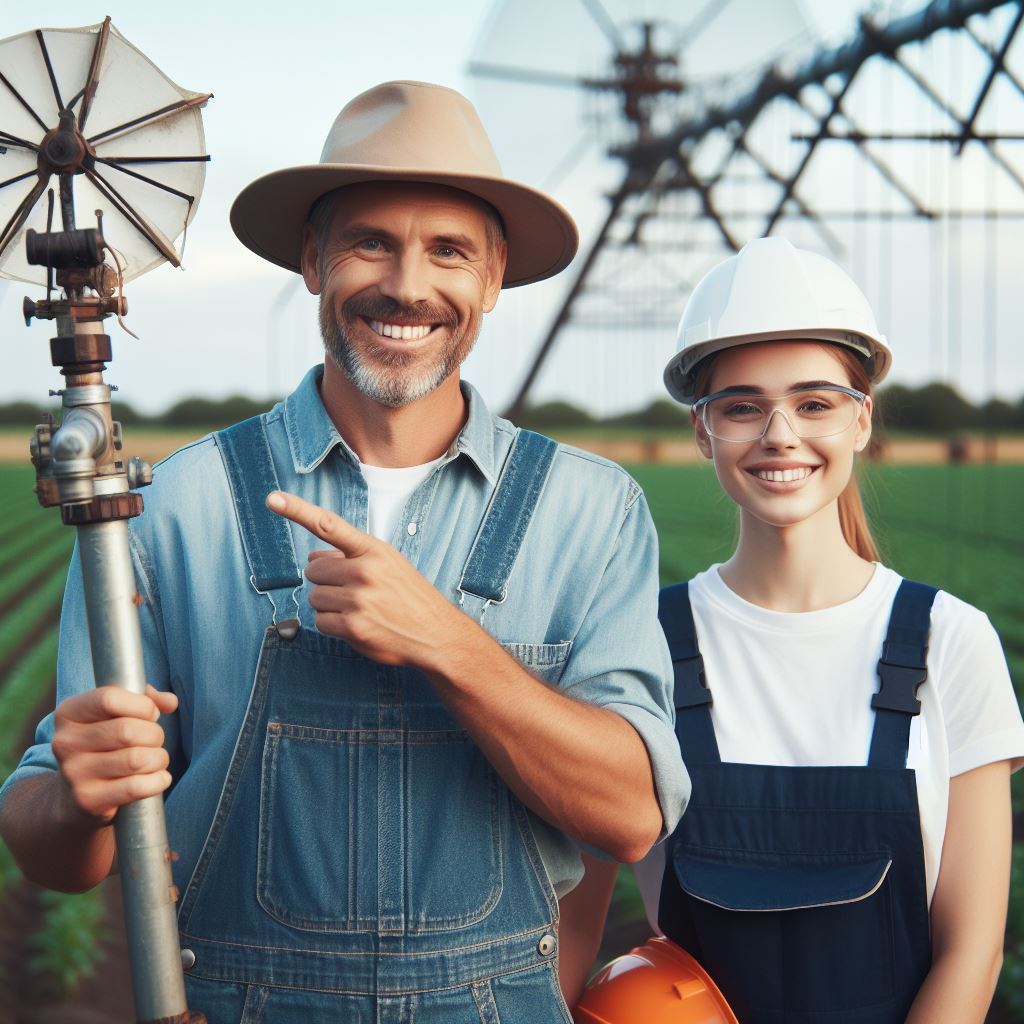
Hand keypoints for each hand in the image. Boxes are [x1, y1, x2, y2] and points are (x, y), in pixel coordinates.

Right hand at [51, 684, 177, 826]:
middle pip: (128, 731)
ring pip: (136, 759)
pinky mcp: (88, 800)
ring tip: (155, 759)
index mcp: (68, 713)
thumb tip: (171, 702)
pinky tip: (159, 778)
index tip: (151, 714)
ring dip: (158, 758)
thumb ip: (146, 699)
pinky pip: (136, 787)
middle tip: (154, 741)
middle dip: (155, 734)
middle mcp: (65, 743)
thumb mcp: (117, 713)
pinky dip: (158, 780)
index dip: (142, 705)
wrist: (75, 795)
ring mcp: (74, 774)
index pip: (109, 699)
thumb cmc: (105, 743)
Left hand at [266, 490, 466, 667]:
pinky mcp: (353, 626)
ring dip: (329, 605)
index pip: (329, 525)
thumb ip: (351, 556)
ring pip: (315, 598)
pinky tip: (357, 625)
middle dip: (325, 582)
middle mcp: (364, 571)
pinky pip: (321, 621)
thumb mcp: (388, 564)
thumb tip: (311, 558)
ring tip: (359, 609)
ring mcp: (358, 599)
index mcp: (373, 550)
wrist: (435, 634)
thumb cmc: (410, 596)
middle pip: (313, 571)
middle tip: (351, 591)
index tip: (273, 498)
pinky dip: (333, 625)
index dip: (297, 510)